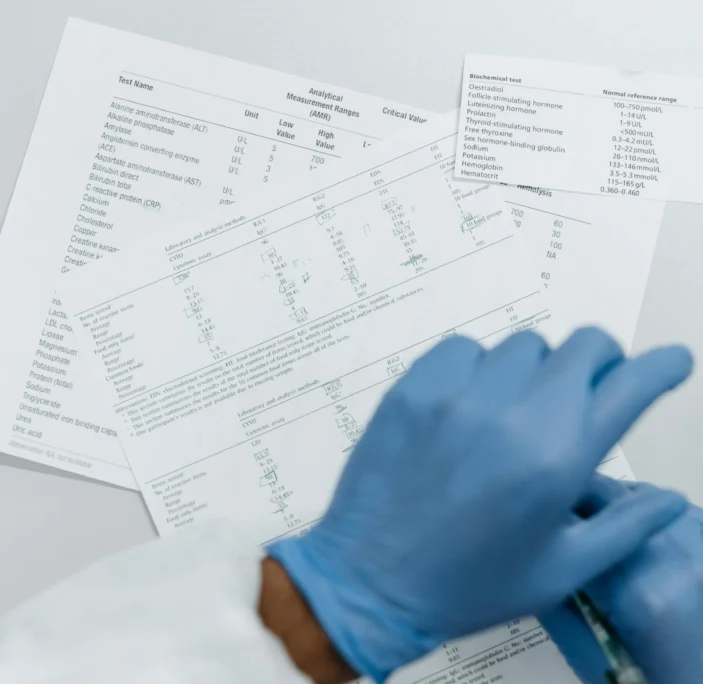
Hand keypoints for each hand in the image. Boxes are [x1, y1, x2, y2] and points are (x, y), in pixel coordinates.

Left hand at [266, 328, 690, 681]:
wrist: (370, 581)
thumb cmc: (465, 584)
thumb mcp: (560, 570)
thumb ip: (625, 528)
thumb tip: (670, 499)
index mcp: (559, 461)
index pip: (630, 386)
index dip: (661, 367)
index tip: (671, 362)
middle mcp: (513, 416)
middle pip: (583, 347)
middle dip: (601, 362)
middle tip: (591, 387)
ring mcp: (457, 397)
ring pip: (522, 345)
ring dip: (535, 368)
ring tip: (519, 408)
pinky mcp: (412, 389)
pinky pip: (461, 347)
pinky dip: (477, 364)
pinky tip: (471, 401)